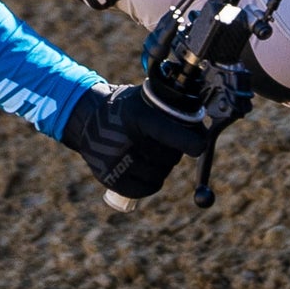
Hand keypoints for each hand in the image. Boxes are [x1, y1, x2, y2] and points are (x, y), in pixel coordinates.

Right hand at [62, 81, 214, 205]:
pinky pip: (147, 188)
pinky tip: (144, 166)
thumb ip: (174, 114)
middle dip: (175, 149)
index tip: (200, 146)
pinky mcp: (110, 180)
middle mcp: (122, 140)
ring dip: (163, 165)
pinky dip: (152, 180)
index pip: (163, 130)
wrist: (87, 119)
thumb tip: (203, 135)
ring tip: (148, 150)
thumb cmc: (127, 109)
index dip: (185, 140)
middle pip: (169, 156)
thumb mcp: (147, 100)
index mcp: (134, 114)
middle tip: (162, 140)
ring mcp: (114, 162)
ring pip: (160, 173)